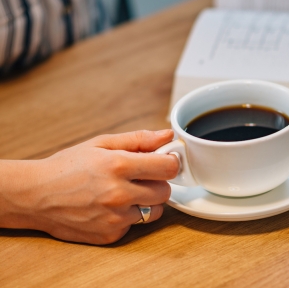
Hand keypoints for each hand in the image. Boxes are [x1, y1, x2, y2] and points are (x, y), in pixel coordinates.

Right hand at [0, 130, 178, 244]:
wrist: (36, 196)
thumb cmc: (68, 166)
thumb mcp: (102, 144)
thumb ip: (139, 139)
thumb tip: (168, 136)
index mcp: (118, 166)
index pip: (168, 167)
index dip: (170, 162)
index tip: (165, 160)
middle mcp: (119, 194)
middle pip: (165, 191)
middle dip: (158, 182)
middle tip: (140, 176)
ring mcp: (115, 217)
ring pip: (155, 210)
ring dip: (147, 201)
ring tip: (125, 191)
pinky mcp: (110, 234)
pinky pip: (136, 224)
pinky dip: (130, 215)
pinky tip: (111, 206)